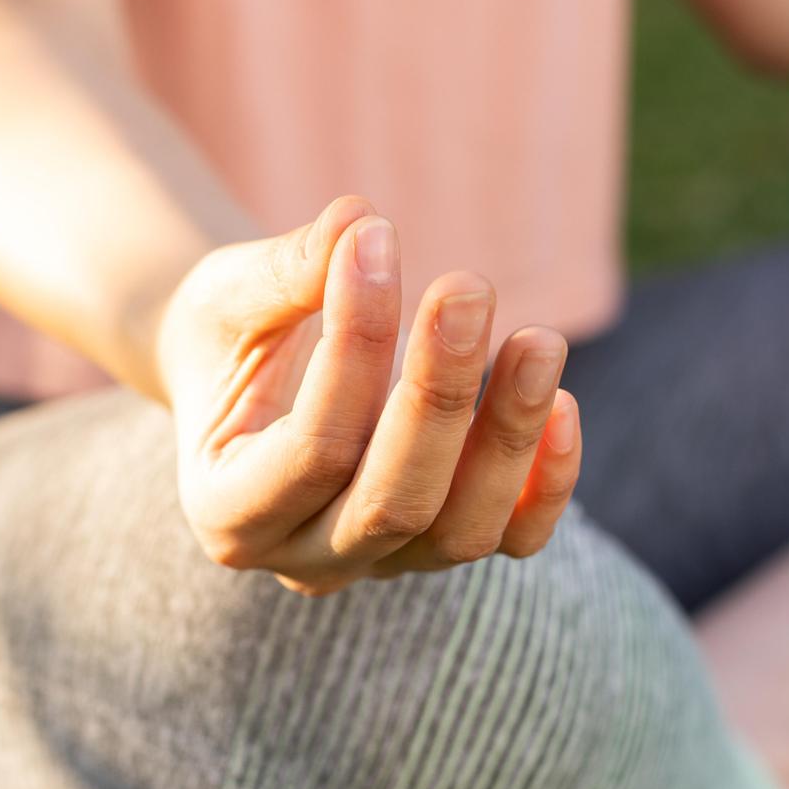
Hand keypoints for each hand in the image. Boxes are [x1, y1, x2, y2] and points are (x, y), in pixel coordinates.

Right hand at [154, 196, 581, 594]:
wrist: (240, 382)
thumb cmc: (224, 336)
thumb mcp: (230, 297)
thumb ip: (288, 271)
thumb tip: (358, 223)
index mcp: (226, 512)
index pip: (312, 449)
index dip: (356, 349)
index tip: (379, 241)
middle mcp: (302, 560)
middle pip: (394, 503)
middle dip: (439, 396)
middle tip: (469, 288)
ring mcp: (378, 564)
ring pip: (462, 531)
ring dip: (508, 434)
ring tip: (540, 340)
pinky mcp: (439, 548)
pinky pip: (513, 540)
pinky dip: (548, 485)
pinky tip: (565, 405)